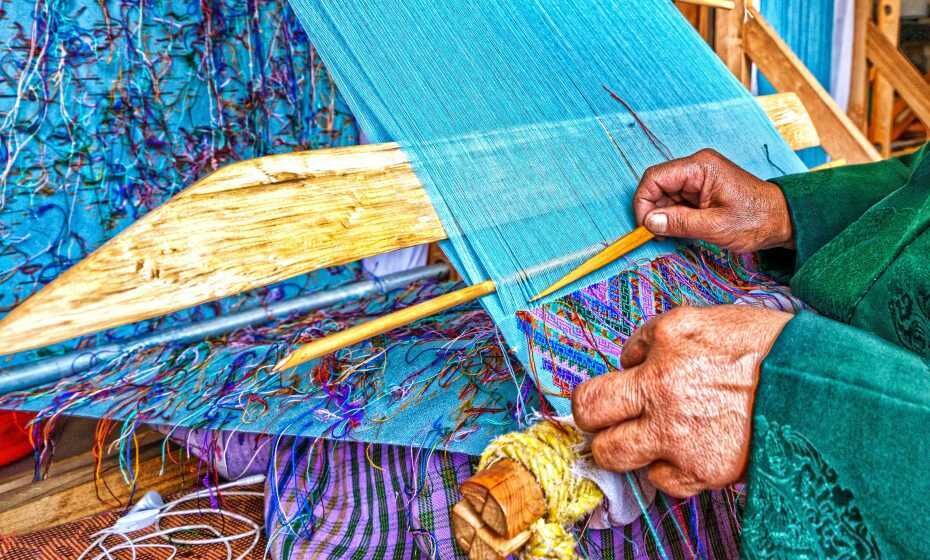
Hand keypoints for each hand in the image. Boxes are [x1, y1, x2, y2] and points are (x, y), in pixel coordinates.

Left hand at [571, 305, 791, 496]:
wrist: (816, 386)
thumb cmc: (762, 348)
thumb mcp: (700, 320)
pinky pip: (662, 481)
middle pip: (592, 424)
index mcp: (662, 351)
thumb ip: (653, 338)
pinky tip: (686, 449)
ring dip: (627, 447)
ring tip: (652, 435)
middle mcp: (663, 394)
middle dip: (596, 423)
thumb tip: (628, 360)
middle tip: (613, 419)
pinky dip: (668, 469)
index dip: (591, 397)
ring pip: (617, 457)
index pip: (593, 387)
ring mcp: (680, 438)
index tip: (600, 399)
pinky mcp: (703, 470)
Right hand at [633, 149, 793, 252]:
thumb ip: (680, 223)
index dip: (643, 201)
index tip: (646, 226)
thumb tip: (649, 222)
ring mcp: (698, 178)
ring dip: (663, 216)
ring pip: (665, 195)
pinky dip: (673, 217)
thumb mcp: (715, 226)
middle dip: (653, 211)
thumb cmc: (756, 221)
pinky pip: (676, 201)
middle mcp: (696, 167)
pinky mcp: (701, 190)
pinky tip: (681, 230)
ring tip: (673, 235)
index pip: (655, 177)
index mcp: (700, 167)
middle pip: (658, 186)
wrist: (783, 221)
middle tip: (658, 234)